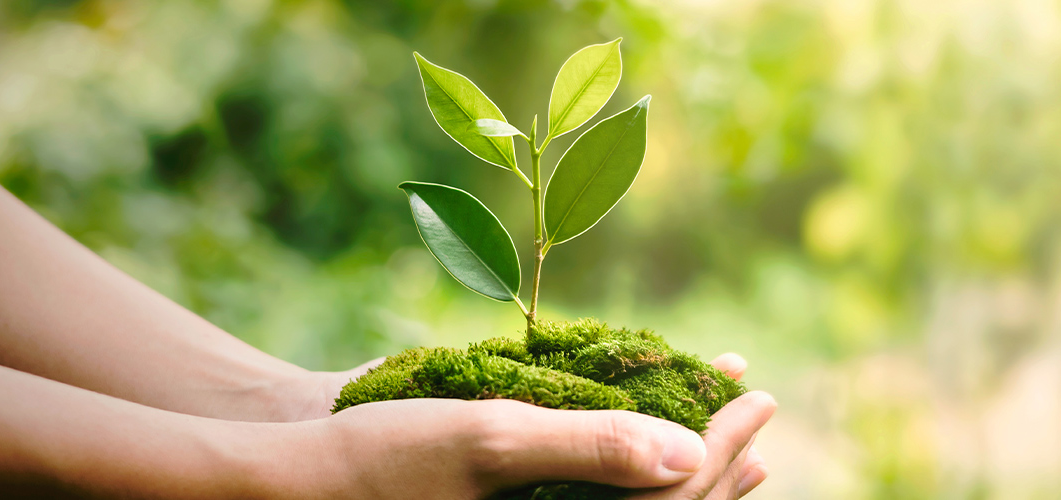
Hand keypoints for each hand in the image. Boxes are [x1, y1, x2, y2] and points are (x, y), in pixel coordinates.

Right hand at [276, 354, 773, 498]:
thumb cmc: (386, 459)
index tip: (755, 394)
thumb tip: (689, 455)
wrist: (298, 473)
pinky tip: (655, 430)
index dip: (723, 450)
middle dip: (723, 460)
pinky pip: (596, 489)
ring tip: (736, 431)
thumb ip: (591, 449)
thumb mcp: (490, 440)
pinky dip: (635, 457)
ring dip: (691, 463)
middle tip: (762, 405)